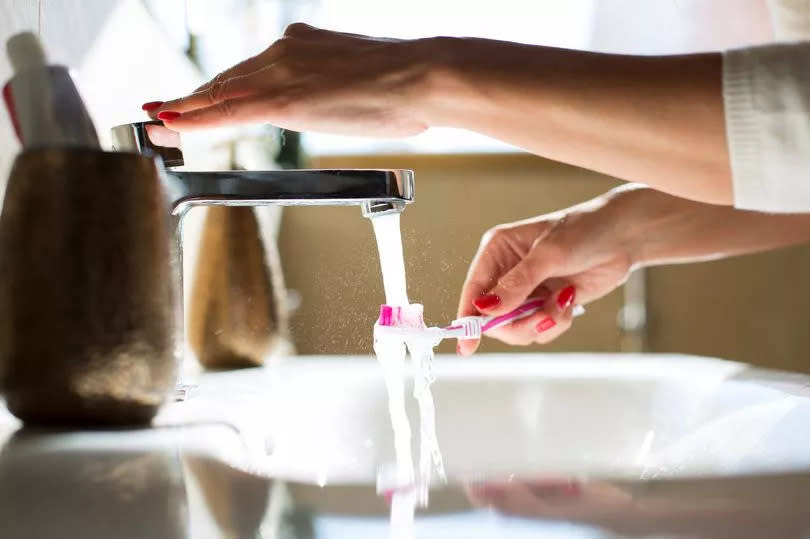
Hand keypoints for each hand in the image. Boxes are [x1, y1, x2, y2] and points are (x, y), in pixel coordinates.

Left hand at [143, 23, 436, 135]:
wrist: (419, 75)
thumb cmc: (404, 85)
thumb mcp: (359, 82)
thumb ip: (332, 87)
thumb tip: (333, 99)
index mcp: (301, 46)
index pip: (248, 72)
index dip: (217, 88)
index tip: (197, 98)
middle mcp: (283, 52)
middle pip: (225, 80)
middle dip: (191, 99)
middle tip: (161, 110)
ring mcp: (280, 73)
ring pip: (219, 94)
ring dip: (184, 109)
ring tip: (156, 121)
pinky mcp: (282, 98)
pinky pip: (227, 112)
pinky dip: (196, 120)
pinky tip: (172, 125)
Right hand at [457, 185, 645, 355]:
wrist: (623, 237)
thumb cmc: (584, 231)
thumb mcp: (548, 255)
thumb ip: (516, 285)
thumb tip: (485, 308)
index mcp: (497, 251)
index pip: (473, 292)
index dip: (469, 319)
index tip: (468, 345)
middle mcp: (506, 272)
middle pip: (493, 319)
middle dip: (518, 323)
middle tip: (543, 316)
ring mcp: (526, 291)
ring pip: (517, 328)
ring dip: (541, 322)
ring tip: (562, 301)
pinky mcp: (545, 303)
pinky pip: (540, 329)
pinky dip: (556, 321)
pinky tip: (569, 300)